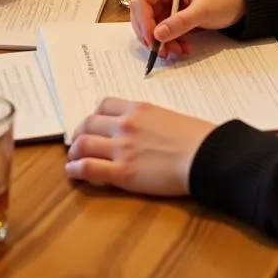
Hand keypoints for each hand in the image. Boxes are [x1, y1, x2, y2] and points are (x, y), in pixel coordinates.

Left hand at [64, 96, 216, 195]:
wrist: (205, 156)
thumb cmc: (196, 138)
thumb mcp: (168, 117)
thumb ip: (148, 121)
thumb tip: (141, 130)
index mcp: (138, 108)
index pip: (104, 104)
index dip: (94, 115)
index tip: (93, 125)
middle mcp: (125, 124)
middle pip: (88, 123)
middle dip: (79, 133)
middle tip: (78, 144)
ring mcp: (121, 148)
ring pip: (82, 144)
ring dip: (73, 153)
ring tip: (73, 161)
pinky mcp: (122, 172)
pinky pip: (88, 168)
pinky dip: (75, 170)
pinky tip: (74, 174)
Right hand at [130, 0, 245, 58]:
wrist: (241, 3)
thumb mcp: (203, 10)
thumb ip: (180, 22)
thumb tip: (157, 35)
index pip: (142, 0)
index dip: (143, 22)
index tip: (153, 41)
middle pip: (143, 15)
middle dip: (152, 35)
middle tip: (165, 51)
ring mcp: (166, 2)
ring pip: (151, 26)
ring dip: (162, 42)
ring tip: (179, 50)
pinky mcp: (171, 13)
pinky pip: (162, 31)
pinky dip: (169, 41)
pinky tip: (183, 47)